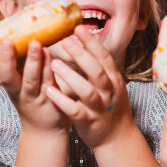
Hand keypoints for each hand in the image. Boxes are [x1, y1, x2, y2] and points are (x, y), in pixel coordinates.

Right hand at [0, 39, 70, 132]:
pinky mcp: (51, 98)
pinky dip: (49, 67)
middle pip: (6, 77)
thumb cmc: (32, 98)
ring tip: (34, 43)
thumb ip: (17, 60)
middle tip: (6, 41)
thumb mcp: (19, 80)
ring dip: (32, 61)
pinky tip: (49, 53)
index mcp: (7, 84)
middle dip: (5, 59)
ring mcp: (34, 96)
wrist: (46, 130)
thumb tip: (15, 30)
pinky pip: (49, 81)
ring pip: (30, 79)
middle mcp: (17, 91)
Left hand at [45, 26, 132, 147]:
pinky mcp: (89, 122)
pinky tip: (49, 90)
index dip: (92, 42)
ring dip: (71, 76)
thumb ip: (101, 68)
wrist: (117, 138)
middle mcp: (109, 92)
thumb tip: (86, 43)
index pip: (104, 57)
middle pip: (96, 71)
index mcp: (114, 80)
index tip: (79, 28)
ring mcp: (100, 108)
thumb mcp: (112, 85)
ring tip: (54, 63)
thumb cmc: (110, 107)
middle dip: (81, 55)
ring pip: (86, 90)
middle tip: (65, 40)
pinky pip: (74, 110)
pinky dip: (62, 100)